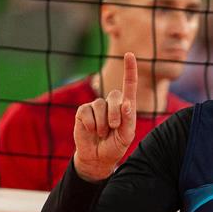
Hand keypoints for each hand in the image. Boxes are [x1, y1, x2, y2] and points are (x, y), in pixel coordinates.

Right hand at [73, 52, 137, 181]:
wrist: (98, 157)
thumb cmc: (116, 145)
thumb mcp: (127, 135)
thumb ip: (128, 119)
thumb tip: (126, 103)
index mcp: (125, 105)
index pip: (129, 84)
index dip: (129, 69)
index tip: (129, 54)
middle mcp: (110, 103)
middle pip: (114, 95)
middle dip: (115, 113)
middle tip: (114, 127)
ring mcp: (95, 106)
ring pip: (100, 105)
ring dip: (103, 122)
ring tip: (103, 133)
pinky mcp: (83, 112)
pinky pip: (86, 112)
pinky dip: (91, 124)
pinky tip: (92, 130)